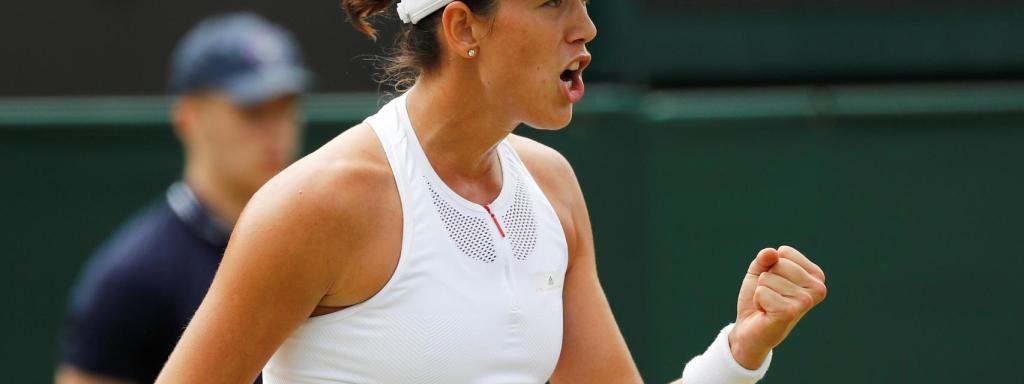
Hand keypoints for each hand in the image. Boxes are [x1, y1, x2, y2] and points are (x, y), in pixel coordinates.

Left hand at [729, 246, 826, 368]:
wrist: (750, 329)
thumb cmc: (760, 298)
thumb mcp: (761, 271)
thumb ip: (765, 258)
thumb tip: (771, 253)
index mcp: (815, 276)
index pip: (785, 252)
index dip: (771, 266)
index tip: (776, 285)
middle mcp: (817, 288)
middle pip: (778, 264)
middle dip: (766, 279)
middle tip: (771, 297)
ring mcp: (805, 301)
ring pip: (768, 278)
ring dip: (762, 292)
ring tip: (769, 305)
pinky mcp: (790, 312)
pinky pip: (762, 292)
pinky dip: (758, 301)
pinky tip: (766, 313)